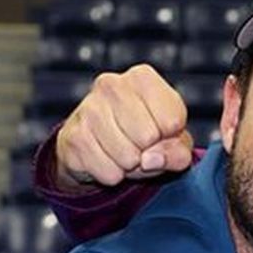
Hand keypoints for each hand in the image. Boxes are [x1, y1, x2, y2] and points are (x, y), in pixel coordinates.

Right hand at [48, 64, 195, 191]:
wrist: (95, 145)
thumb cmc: (141, 137)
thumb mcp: (172, 141)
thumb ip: (178, 152)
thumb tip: (152, 159)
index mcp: (142, 78)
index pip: (172, 120)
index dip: (170, 137)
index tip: (158, 132)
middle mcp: (112, 85)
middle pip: (149, 137)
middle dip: (148, 152)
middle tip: (138, 146)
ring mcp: (88, 108)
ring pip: (128, 157)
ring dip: (129, 166)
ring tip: (121, 152)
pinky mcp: (73, 136)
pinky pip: (109, 172)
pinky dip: (112, 175)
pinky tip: (105, 158)